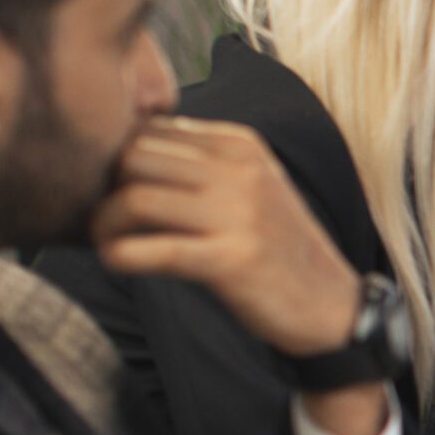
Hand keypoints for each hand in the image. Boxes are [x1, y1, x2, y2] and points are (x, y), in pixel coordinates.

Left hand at [92, 118, 362, 358]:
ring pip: (135, 198)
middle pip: (133, 156)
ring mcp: (238, 215)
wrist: (331, 305)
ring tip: (105, 241)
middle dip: (104, 186)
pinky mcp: (231, 260)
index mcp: (241, 144)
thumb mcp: (249, 186)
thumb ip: (200, 162)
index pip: (150, 129)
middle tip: (103, 216)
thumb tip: (125, 150)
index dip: (117, 158)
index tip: (113, 189)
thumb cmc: (277, 248)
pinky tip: (116, 261)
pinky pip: (150, 250)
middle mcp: (240, 170)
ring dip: (104, 223)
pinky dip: (118, 255)